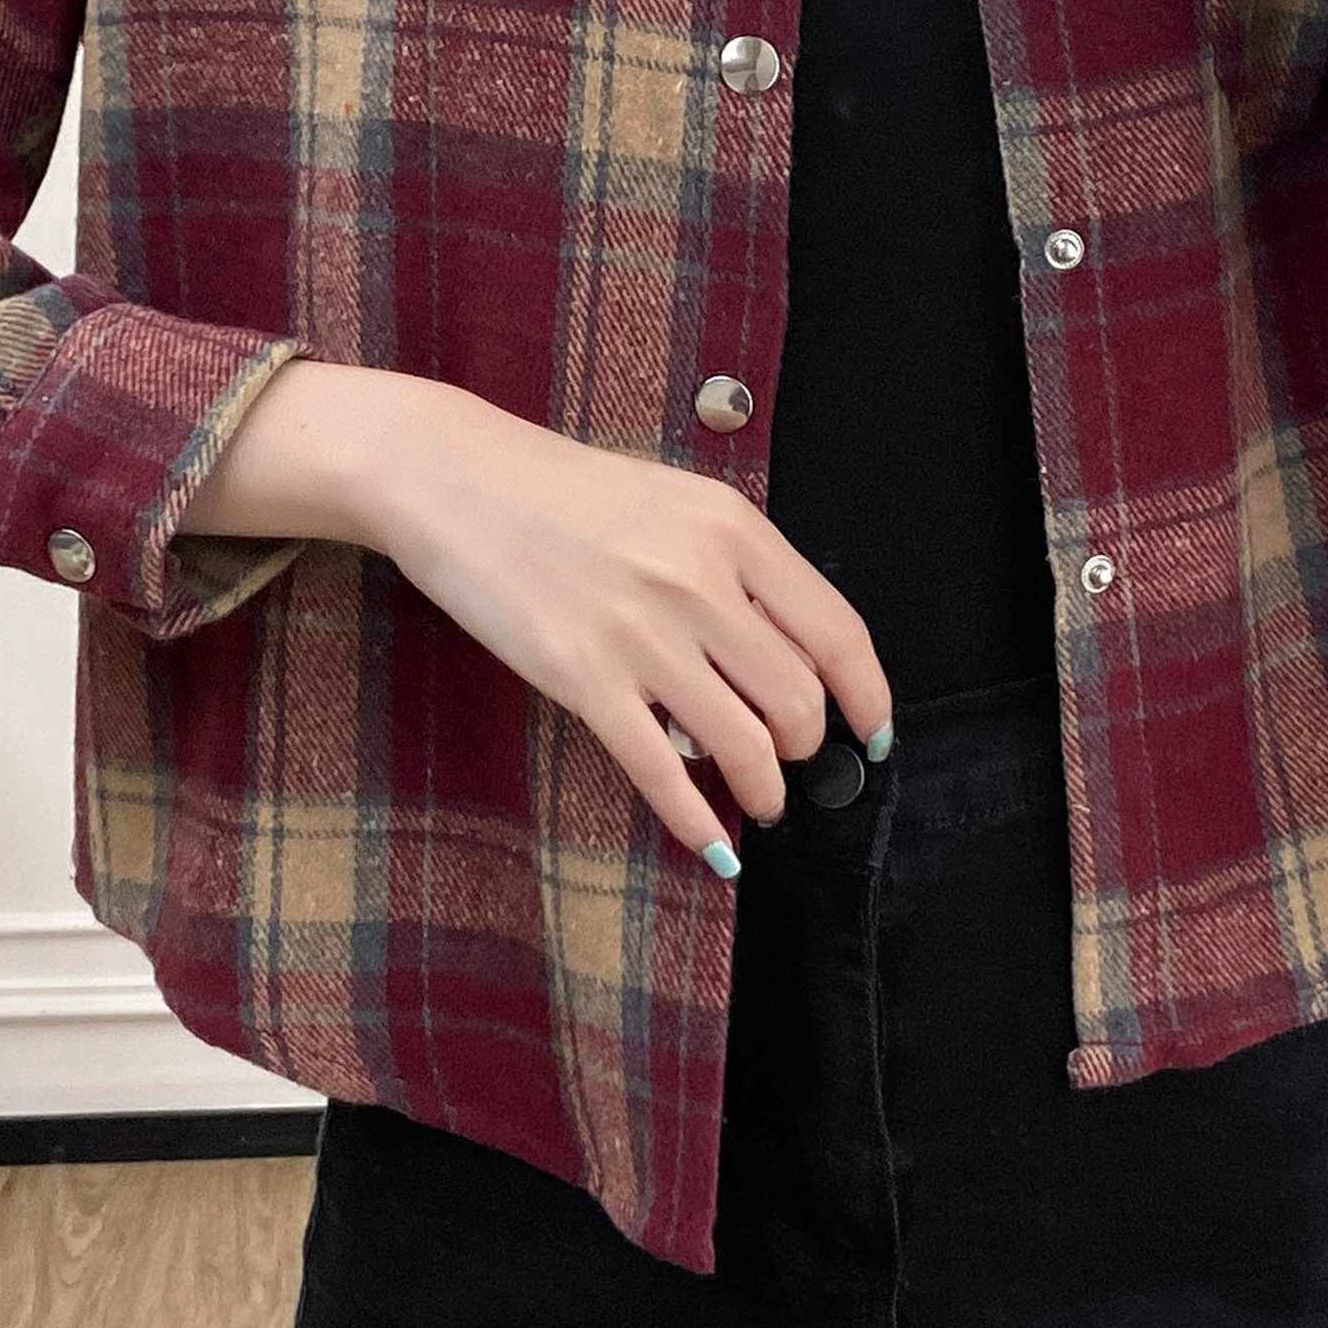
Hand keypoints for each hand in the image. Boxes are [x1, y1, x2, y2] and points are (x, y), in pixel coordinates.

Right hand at [181, 360, 893, 872]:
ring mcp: (642, 633)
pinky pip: (660, 771)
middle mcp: (700, 580)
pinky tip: (712, 849)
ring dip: (764, 789)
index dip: (869, 698)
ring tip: (759, 801)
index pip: (838, 632)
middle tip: (794, 762)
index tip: (874, 734)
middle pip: (798, 699)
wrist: (452, 478)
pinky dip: (696, 821)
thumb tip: (786, 651)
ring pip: (743, 743)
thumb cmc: (561, 491)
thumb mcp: (674, 501)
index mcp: (733, 529)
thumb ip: (734, 566)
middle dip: (808, 749)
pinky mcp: (583, 677)